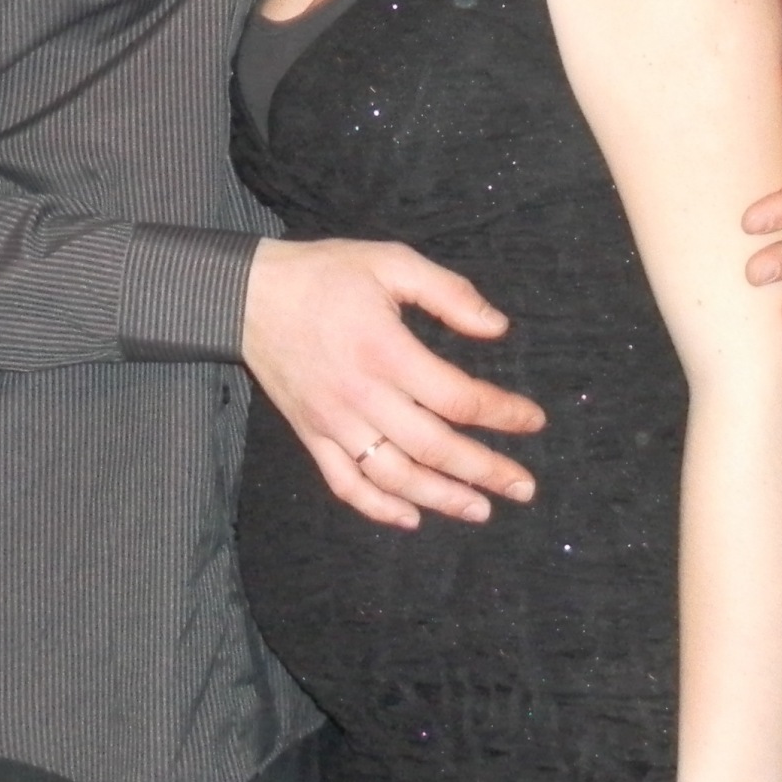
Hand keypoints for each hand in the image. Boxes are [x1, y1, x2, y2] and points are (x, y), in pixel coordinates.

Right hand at [242, 237, 543, 527]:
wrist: (249, 296)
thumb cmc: (325, 275)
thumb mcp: (390, 262)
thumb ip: (448, 292)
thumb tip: (498, 328)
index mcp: (386, 351)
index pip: (457, 398)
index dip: (502, 414)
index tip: (532, 421)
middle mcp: (362, 396)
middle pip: (435, 448)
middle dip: (485, 471)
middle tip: (524, 487)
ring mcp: (333, 422)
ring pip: (396, 476)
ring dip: (442, 498)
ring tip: (482, 508)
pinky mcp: (311, 436)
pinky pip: (346, 484)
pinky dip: (379, 509)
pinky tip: (411, 518)